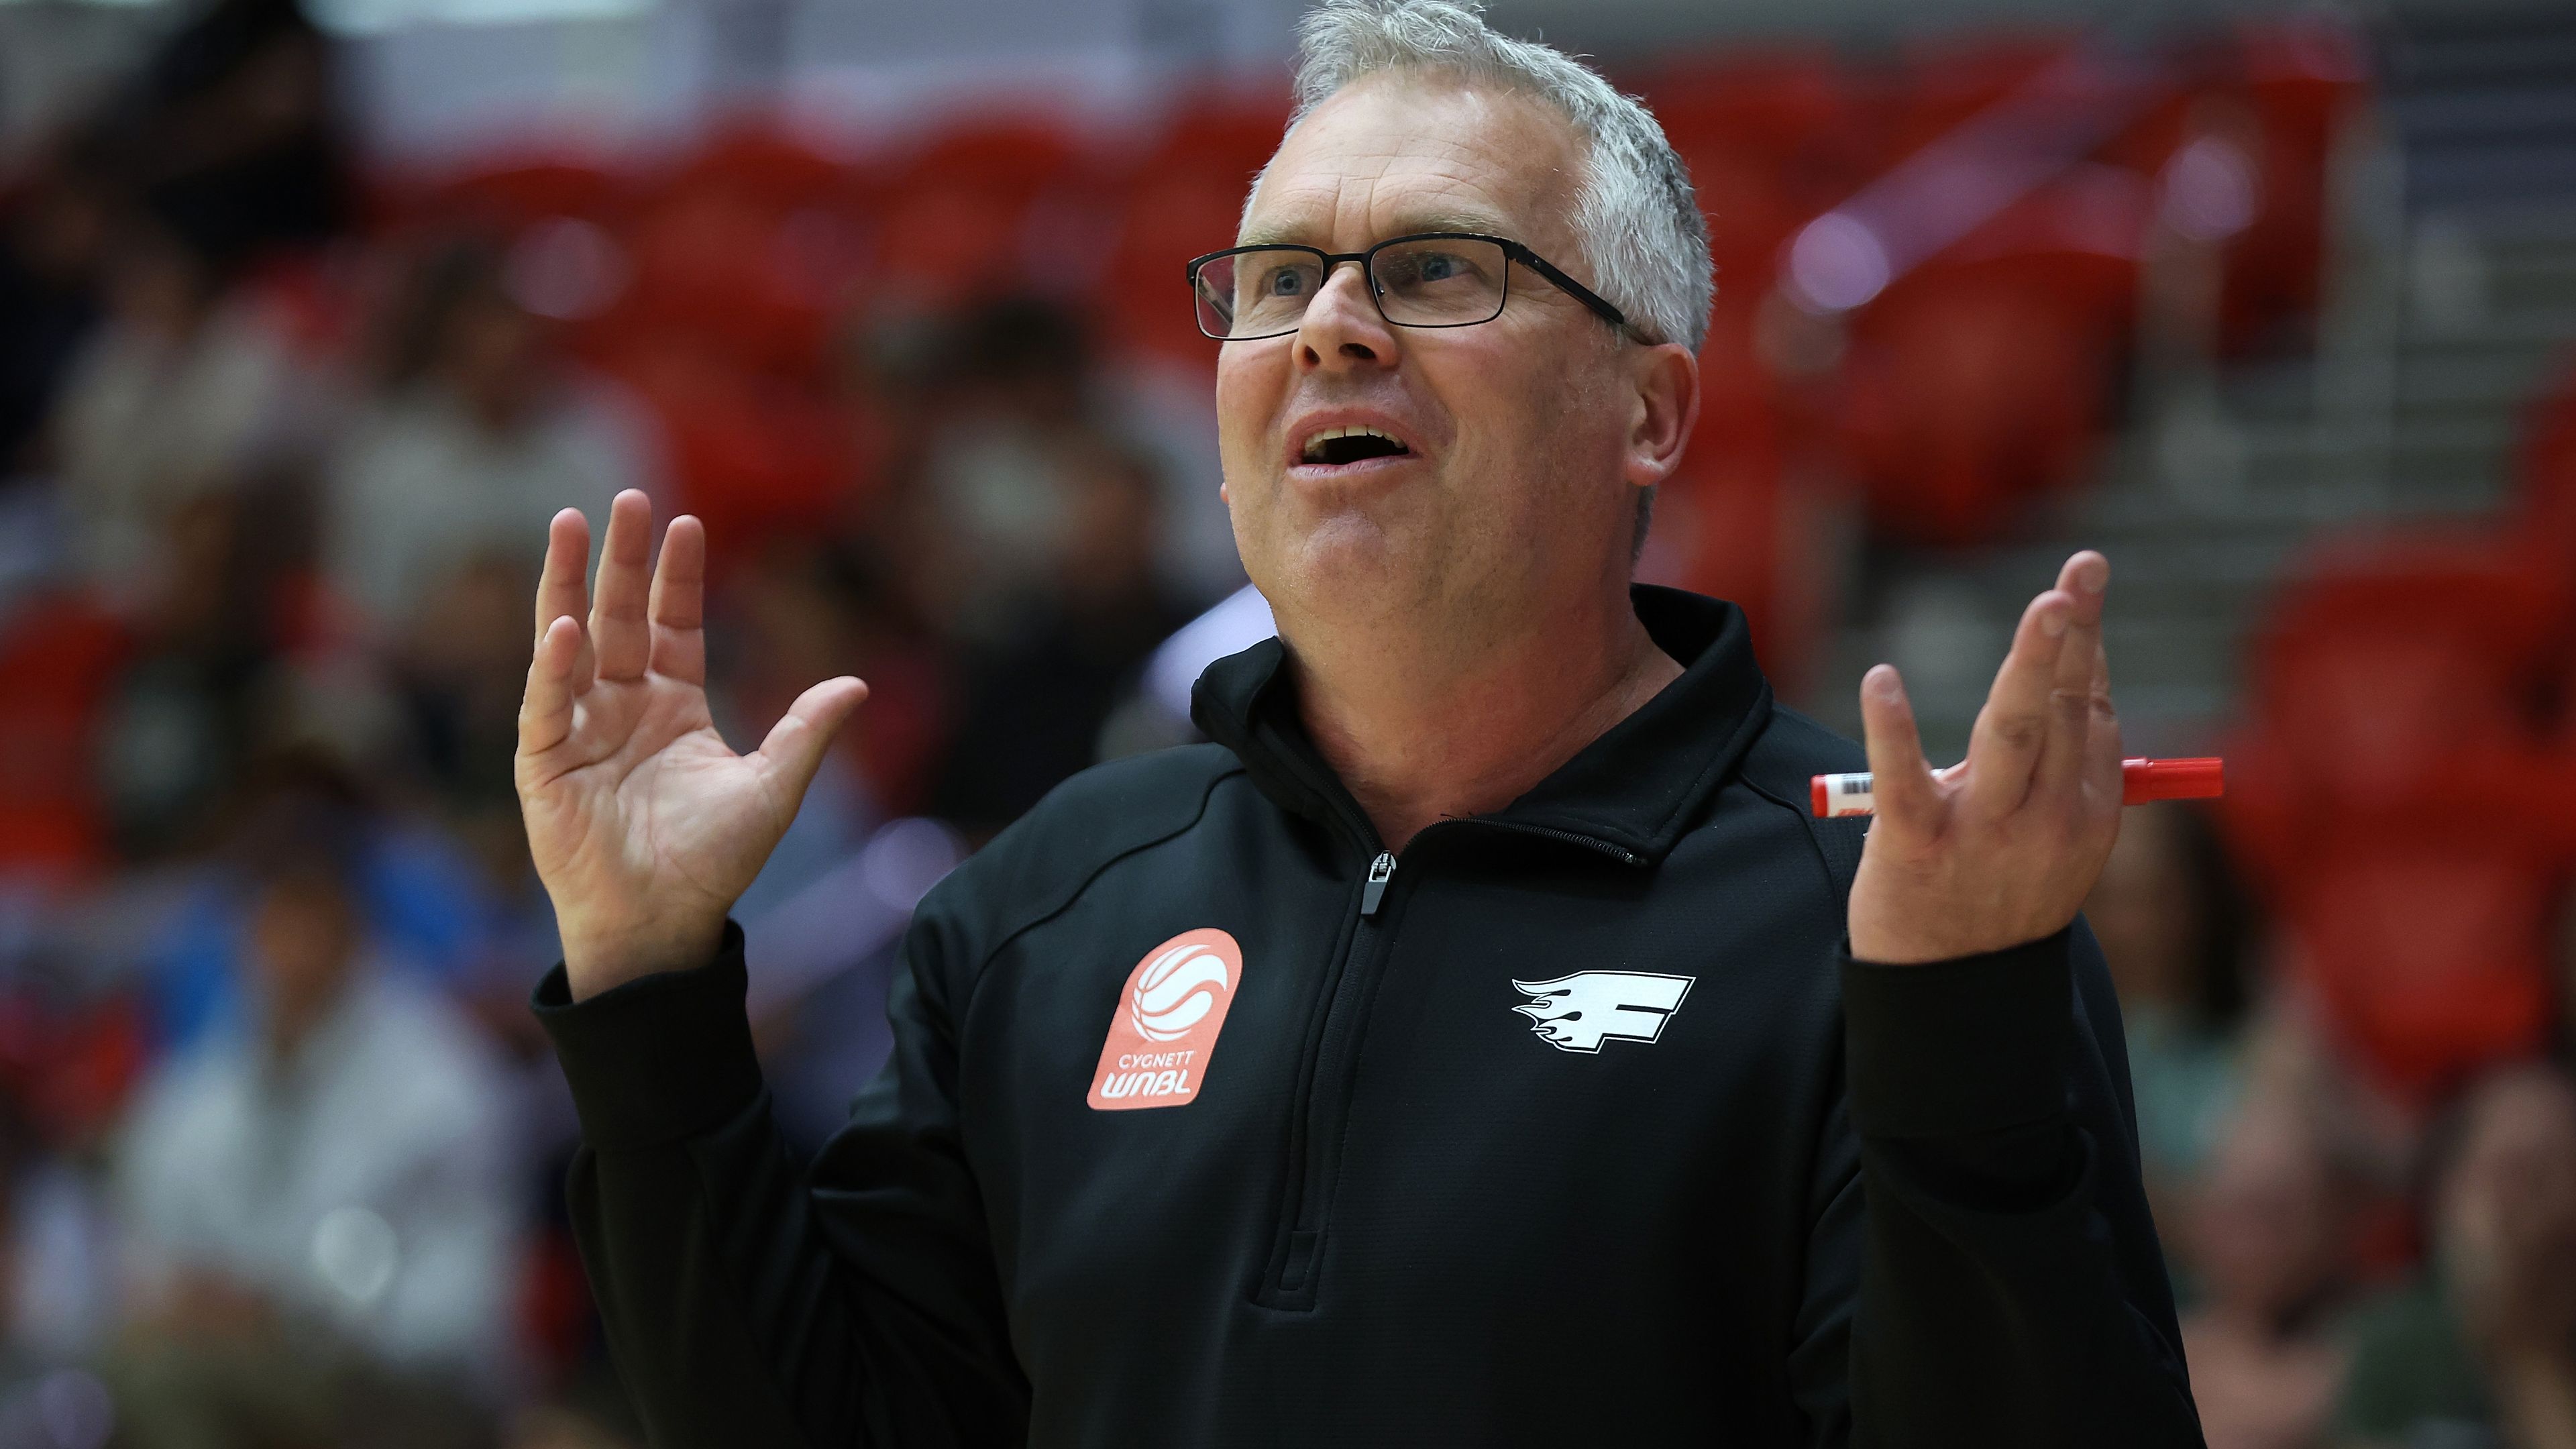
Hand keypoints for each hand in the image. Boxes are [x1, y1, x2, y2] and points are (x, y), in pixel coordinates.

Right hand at [515, 491, 865, 999]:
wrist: (663, 924)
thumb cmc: (712, 863)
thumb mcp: (772, 790)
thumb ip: (806, 733)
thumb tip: (858, 685)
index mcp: (674, 706)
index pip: (674, 624)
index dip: (679, 576)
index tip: (689, 523)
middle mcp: (622, 706)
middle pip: (621, 615)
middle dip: (624, 558)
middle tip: (626, 498)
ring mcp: (579, 729)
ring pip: (570, 641)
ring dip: (567, 584)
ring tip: (567, 523)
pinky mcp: (544, 763)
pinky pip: (548, 703)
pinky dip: (554, 666)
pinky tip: (565, 626)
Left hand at [1847, 551, 2118, 963]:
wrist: (1953, 993)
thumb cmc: (1998, 896)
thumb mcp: (2057, 843)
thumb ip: (2066, 772)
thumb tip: (2074, 684)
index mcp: (2086, 814)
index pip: (2089, 714)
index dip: (2082, 650)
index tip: (2075, 591)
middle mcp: (2046, 820)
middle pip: (2061, 711)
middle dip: (2073, 640)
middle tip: (2078, 576)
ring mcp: (1983, 833)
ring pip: (2012, 733)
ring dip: (2032, 664)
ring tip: (2047, 605)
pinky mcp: (1916, 845)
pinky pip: (1905, 779)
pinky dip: (1891, 728)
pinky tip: (1882, 679)